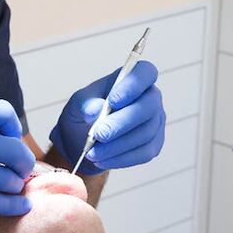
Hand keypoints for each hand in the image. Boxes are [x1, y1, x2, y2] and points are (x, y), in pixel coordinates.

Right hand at [0, 100, 35, 232]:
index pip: (1, 112)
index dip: (13, 128)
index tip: (11, 140)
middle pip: (14, 148)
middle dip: (22, 162)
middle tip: (19, 171)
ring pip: (9, 177)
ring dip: (13, 186)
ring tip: (11, 190)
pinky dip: (12, 206)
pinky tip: (18, 207)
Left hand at [49, 61, 165, 175]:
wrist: (83, 139)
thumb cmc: (85, 113)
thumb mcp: (77, 103)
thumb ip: (86, 103)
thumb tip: (95, 110)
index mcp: (133, 78)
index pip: (145, 73)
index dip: (133, 86)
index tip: (113, 100)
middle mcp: (150, 97)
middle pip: (147, 107)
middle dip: (121, 123)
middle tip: (98, 134)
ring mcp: (155, 121)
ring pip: (145, 133)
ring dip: (117, 145)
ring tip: (93, 151)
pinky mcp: (153, 144)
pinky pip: (143, 153)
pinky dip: (121, 158)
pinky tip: (102, 160)